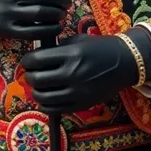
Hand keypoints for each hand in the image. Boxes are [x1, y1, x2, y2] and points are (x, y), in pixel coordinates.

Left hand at [21, 34, 137, 113]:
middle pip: (38, 79)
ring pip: (44, 97)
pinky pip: (55, 109)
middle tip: (31, 73)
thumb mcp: (77, 41)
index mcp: (71, 55)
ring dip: (36, 91)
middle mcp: (72, 74)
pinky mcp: (81, 104)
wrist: (122, 63)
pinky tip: (46, 98)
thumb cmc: (98, 47)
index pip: (37, 60)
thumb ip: (58, 49)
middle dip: (30, 76)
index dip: (27, 61)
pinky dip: (45, 104)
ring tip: (37, 86)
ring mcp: (77, 92)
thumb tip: (37, 57)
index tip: (27, 61)